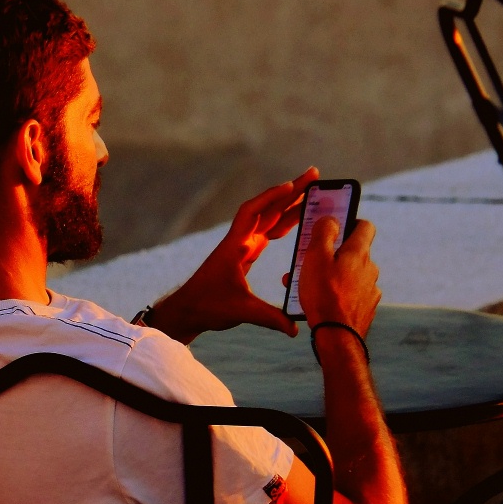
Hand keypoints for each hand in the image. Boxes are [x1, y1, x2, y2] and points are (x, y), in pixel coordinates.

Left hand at [149, 168, 319, 343]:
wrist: (188, 310)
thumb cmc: (208, 306)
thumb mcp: (242, 312)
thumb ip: (270, 318)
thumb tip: (296, 328)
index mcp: (236, 246)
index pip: (254, 212)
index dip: (273, 197)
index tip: (292, 185)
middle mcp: (239, 241)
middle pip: (267, 208)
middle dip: (291, 191)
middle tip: (314, 175)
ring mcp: (242, 246)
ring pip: (269, 218)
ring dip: (289, 204)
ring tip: (312, 191)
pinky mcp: (245, 254)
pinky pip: (267, 232)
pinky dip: (282, 222)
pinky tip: (296, 218)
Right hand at [295, 217, 380, 334]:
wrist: (337, 337)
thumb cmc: (324, 295)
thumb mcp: (316, 257)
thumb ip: (324, 232)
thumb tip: (331, 219)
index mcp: (359, 253)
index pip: (365, 226)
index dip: (350, 221)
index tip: (335, 226)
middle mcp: (370, 269)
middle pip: (353, 253)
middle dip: (331, 254)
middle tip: (310, 259)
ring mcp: (369, 290)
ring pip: (348, 275)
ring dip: (330, 276)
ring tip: (305, 285)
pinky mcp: (365, 308)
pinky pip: (349, 294)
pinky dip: (335, 294)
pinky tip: (318, 302)